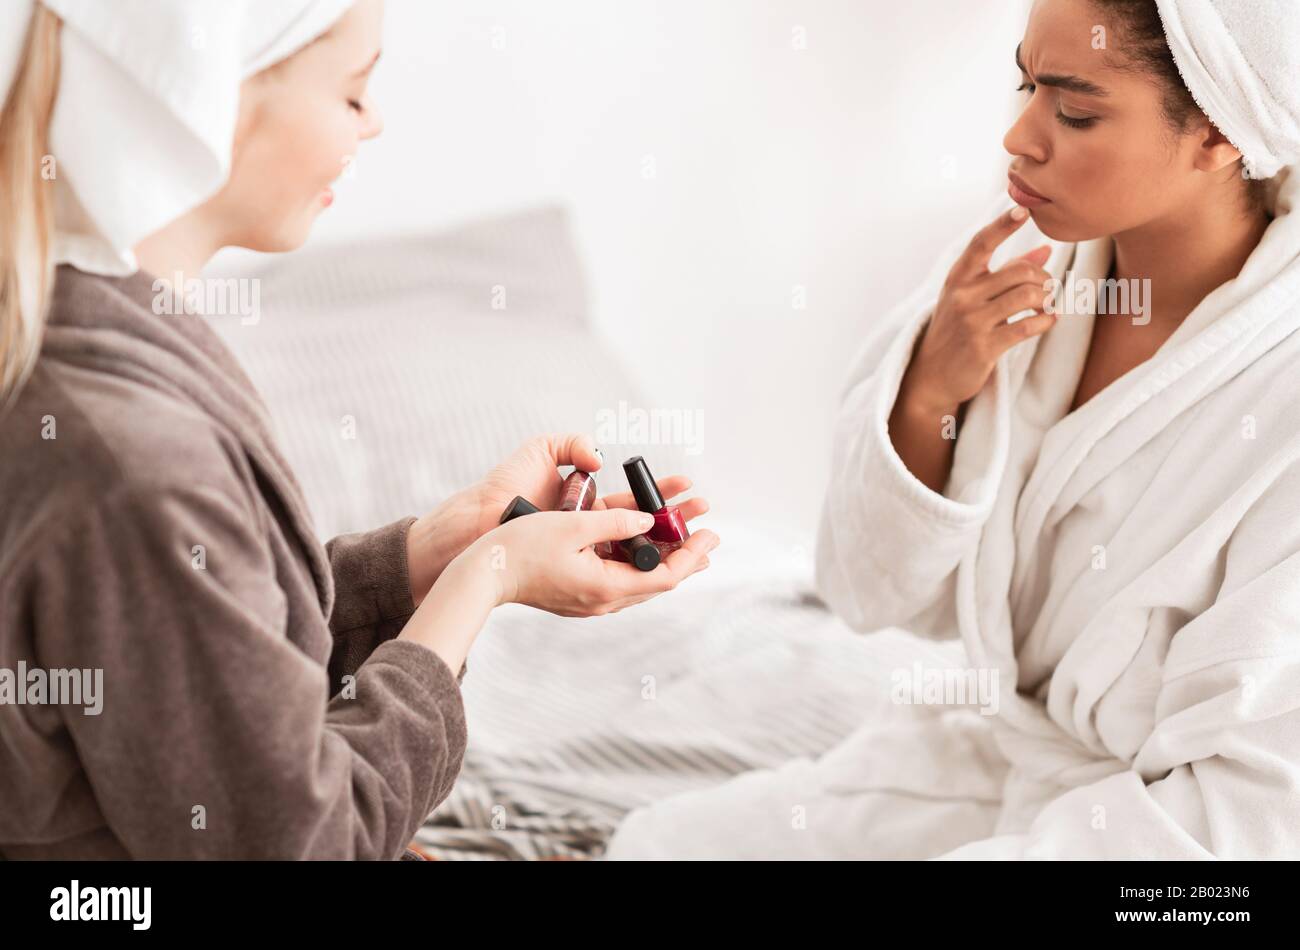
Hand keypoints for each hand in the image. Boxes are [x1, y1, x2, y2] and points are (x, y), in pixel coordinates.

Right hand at [406, 433, 707, 605]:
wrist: (484, 574)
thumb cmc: (521, 547)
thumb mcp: (572, 525)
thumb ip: (615, 522)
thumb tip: (647, 521)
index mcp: (605, 586)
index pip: (664, 576)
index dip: (692, 555)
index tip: (710, 534)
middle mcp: (602, 601)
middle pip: (657, 582)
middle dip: (686, 557)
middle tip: (708, 536)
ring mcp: (590, 602)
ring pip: (639, 582)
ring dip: (663, 559)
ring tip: (685, 540)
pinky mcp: (579, 596)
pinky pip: (620, 580)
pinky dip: (639, 563)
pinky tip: (645, 547)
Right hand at [903, 206, 1055, 413]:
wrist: (932, 375)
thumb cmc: (956, 330)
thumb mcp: (972, 297)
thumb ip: (1007, 271)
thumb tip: (1045, 249)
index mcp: (957, 278)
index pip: (981, 243)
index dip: (1003, 225)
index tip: (1023, 210)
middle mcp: (962, 296)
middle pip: (1019, 272)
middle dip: (1043, 277)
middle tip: (1048, 287)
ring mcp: (972, 322)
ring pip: (1026, 296)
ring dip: (1046, 299)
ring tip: (1047, 305)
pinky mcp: (984, 347)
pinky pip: (1027, 326)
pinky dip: (1046, 321)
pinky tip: (1049, 320)